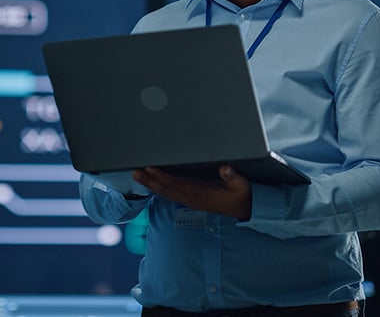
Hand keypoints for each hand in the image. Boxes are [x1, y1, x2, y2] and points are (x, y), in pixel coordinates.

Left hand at [133, 164, 251, 220]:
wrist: (243, 210)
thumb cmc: (240, 195)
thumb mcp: (241, 184)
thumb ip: (232, 176)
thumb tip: (225, 169)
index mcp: (201, 192)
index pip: (177, 183)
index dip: (162, 176)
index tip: (151, 168)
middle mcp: (192, 198)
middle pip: (166, 189)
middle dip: (150, 180)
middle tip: (136, 172)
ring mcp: (190, 200)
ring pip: (166, 193)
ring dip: (151, 185)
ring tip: (138, 176)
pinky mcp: (190, 201)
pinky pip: (170, 195)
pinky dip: (159, 189)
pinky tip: (152, 184)